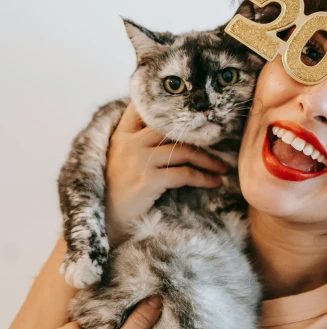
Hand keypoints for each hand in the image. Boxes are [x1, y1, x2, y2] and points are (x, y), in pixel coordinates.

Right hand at [105, 101, 229, 245]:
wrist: (103, 222)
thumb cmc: (114, 194)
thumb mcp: (119, 161)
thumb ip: (137, 145)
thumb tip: (170, 137)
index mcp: (121, 136)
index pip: (142, 108)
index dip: (166, 106)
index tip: (192, 113)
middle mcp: (129, 144)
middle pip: (172, 129)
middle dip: (199, 136)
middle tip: (219, 143)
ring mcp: (139, 161)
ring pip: (184, 151)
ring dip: (208, 160)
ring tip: (223, 168)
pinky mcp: (148, 180)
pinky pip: (184, 174)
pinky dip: (203, 178)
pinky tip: (214, 182)